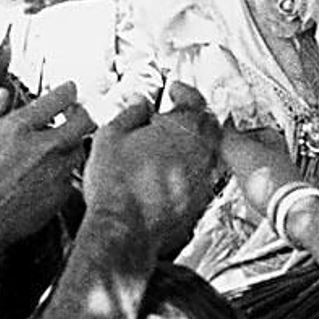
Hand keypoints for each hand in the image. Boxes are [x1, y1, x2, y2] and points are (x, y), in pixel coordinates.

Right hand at [0, 82, 92, 254]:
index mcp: (20, 127)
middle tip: (74, 116)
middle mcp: (44, 146)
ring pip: (80, 149)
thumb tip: (4, 95)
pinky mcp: (61, 194)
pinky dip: (61, 173)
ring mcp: (56, 171)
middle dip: (83, 114)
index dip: (68, 91)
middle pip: (86, 120)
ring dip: (70, 145)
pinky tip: (42, 178)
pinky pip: (70, 176)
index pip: (62, 96)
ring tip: (50, 151)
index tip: (69, 91)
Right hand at [83, 82, 221, 256]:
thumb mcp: (111, 135)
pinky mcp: (198, 204)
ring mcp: (203, 180)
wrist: (124, 228)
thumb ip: (131, 113)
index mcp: (184, 129)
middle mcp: (202, 153)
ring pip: (204, 155)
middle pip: (207, 127)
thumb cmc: (117, 184)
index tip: (175, 91)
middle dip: (190, 120)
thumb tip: (138, 105)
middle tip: (172, 119)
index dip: (184, 92)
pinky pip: (198, 180)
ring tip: (165, 149)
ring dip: (188, 148)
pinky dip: (185, 173)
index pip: (195, 99)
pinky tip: (165, 177)